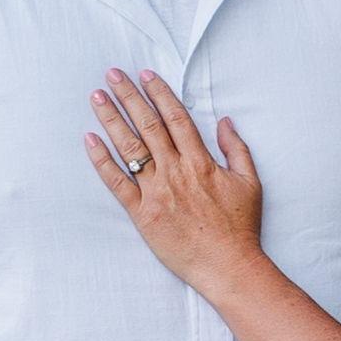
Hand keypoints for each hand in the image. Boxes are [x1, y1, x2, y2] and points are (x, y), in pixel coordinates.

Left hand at [84, 71, 272, 297]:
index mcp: (200, 162)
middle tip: (113, 75)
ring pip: (130, 148)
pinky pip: (117, 183)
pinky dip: (102, 161)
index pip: (176, 118)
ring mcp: (156, 192)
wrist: (228, 266)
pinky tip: (90, 140)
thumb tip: (225, 121)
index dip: (159, 93)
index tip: (145, 75)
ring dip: (112, 119)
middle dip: (129, 96)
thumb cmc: (240, 227)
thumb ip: (236, 148)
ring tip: (97, 97)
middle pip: (148, 125)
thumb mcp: (250, 182)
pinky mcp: (143, 214)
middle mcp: (176, 172)